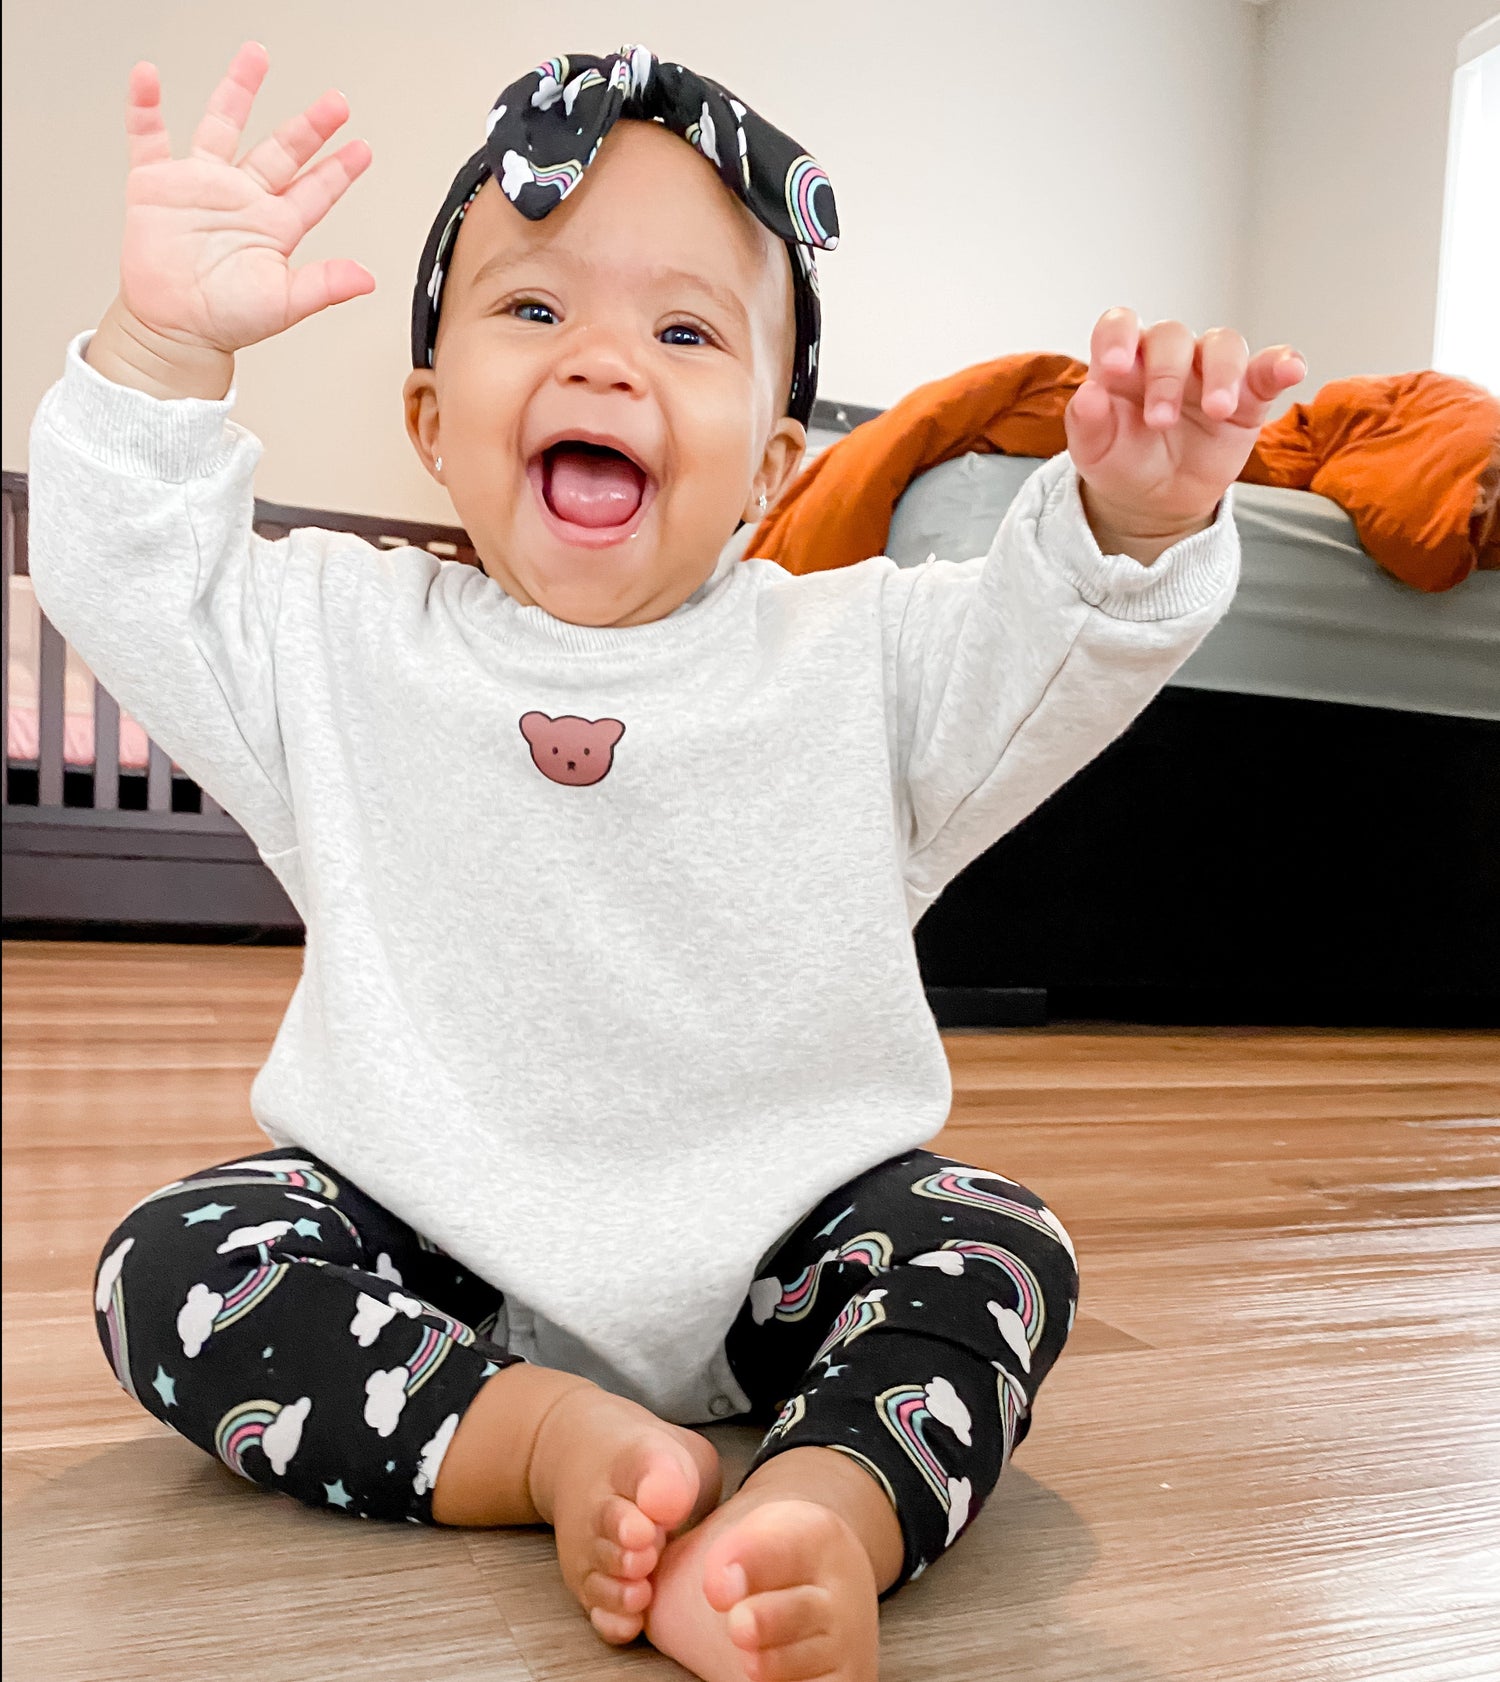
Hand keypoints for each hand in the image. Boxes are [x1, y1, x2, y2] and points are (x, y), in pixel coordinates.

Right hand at [109, 42, 372, 370]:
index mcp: (275, 225)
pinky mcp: (157, 184)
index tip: (362, 148)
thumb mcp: (284, 304)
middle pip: (281, 149)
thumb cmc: (226, 320)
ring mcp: (201, 185)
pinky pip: (148, 136)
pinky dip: (145, 106)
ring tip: (256, 56)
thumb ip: (324, 286)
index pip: (315, 190)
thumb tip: (367, 279)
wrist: (174, 330)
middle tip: (336, 101)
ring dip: (238, 90)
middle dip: (309, 125)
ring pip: (223, 124)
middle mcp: (242, 198)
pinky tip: (148, 78)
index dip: (339, 169)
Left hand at [1065, 309, 1306, 563]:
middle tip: (1159, 421)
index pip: (1119, 325)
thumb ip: (1088, 424)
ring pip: (1222, 345)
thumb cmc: (1122, 464)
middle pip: (1173, 337)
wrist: (1155, 502)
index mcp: (1124, 364)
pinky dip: (1282, 364)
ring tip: (1218, 411)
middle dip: (1166, 375)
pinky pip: (1268, 369)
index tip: (1113, 366)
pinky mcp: (1248, 395)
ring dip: (1222, 374)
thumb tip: (1086, 396)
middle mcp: (1168, 358)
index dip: (1117, 336)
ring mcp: (1209, 372)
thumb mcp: (1096, 453)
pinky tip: (1292, 370)